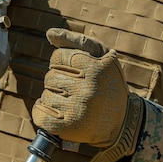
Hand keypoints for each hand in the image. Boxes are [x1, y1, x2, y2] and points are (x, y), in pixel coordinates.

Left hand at [32, 28, 131, 146]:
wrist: (122, 121)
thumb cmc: (109, 83)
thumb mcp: (102, 56)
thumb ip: (76, 41)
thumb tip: (50, 33)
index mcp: (95, 69)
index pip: (57, 57)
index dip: (62, 63)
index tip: (76, 72)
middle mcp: (87, 89)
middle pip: (50, 77)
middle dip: (58, 81)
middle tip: (75, 90)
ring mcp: (77, 110)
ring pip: (45, 96)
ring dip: (53, 99)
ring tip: (70, 103)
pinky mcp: (69, 128)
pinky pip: (40, 115)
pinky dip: (42, 113)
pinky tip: (57, 113)